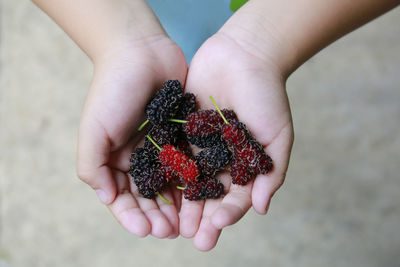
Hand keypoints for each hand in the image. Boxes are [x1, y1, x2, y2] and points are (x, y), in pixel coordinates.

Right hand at [77, 35, 186, 238]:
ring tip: (186, 223)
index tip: (146, 230)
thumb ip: (93, 166)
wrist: (140, 52)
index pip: (123, 198)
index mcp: (116, 160)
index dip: (132, 216)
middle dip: (157, 216)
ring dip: (176, 206)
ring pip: (171, 185)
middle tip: (170, 231)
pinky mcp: (182, 136)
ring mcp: (162, 148)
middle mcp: (139, 158)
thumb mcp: (93, 130)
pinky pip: (189, 163)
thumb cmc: (112, 90)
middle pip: (148, 196)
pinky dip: (193, 181)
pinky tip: (201, 196)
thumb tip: (106, 199)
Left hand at [180, 32, 293, 249]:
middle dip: (201, 217)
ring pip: (186, 180)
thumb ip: (271, 173)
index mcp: (242, 164)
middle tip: (192, 238)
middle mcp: (219, 159)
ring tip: (172, 225)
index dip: (226, 214)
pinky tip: (156, 190)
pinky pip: (171, 154)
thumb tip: (262, 210)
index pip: (234, 197)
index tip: (216, 229)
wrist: (244, 55)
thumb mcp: (277, 136)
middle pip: (208, 195)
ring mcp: (198, 145)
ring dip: (180, 204)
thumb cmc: (266, 95)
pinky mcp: (180, 130)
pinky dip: (164, 173)